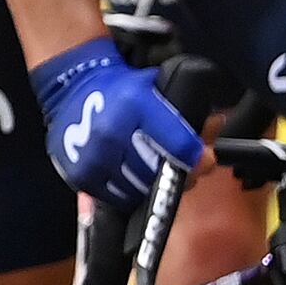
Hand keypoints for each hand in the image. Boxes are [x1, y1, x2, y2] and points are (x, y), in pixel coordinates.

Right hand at [32, 35, 197, 200]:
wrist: (73, 89)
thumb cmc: (123, 89)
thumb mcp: (159, 87)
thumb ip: (189, 112)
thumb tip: (213, 134)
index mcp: (136, 104)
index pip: (179, 144)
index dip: (197, 156)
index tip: (203, 158)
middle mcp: (112, 132)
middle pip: (160, 171)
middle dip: (179, 173)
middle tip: (184, 168)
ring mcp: (94, 157)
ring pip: (141, 188)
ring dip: (155, 184)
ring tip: (156, 170)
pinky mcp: (81, 176)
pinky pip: (118, 197)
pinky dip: (132, 192)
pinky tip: (135, 177)